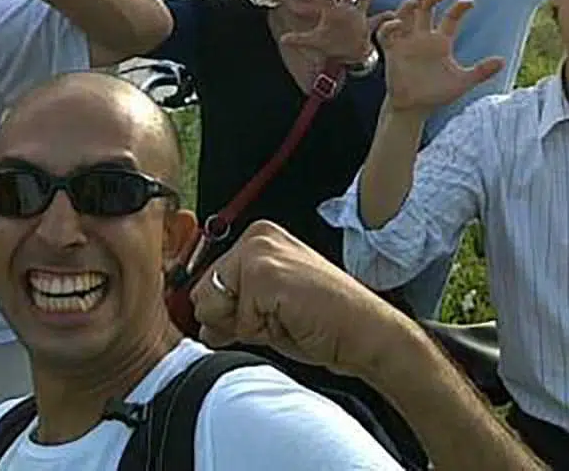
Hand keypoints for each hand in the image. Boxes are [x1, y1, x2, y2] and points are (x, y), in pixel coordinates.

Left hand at [190, 221, 397, 375]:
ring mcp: (259, 252)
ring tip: (285, 317)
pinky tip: (291, 320)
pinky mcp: (264, 274)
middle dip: (233, 318)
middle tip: (278, 317)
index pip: (208, 282)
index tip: (266, 313)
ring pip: (215, 306)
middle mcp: (256, 237)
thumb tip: (203, 324)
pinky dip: (260, 332)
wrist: (365, 332)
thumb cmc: (326, 321)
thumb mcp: (269, 310)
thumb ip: (233, 309)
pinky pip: (238, 320)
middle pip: (204, 292)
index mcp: (258, 239)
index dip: (228, 311)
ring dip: (245, 325)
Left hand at [279, 0, 382, 63]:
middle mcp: (346, 8)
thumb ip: (300, 40)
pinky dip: (386, 18)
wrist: (348, 55)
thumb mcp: (314, 42)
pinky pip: (378, 20)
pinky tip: (391, 15)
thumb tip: (283, 40)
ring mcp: (358, 15)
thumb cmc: (330, 44)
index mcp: (332, 9)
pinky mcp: (367, 25)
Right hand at [378, 0, 503, 113]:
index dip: (459, 8)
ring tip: (419, 1)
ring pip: (405, 15)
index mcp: (441, 42)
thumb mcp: (462, 82)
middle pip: (426, 9)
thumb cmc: (437, 94)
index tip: (470, 3)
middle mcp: (423, 38)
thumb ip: (481, 72)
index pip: (451, 18)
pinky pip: (386, 34)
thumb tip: (503, 61)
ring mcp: (406, 43)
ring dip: (409, 4)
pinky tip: (397, 24)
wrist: (414, 108)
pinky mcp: (392, 52)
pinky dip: (389, 26)